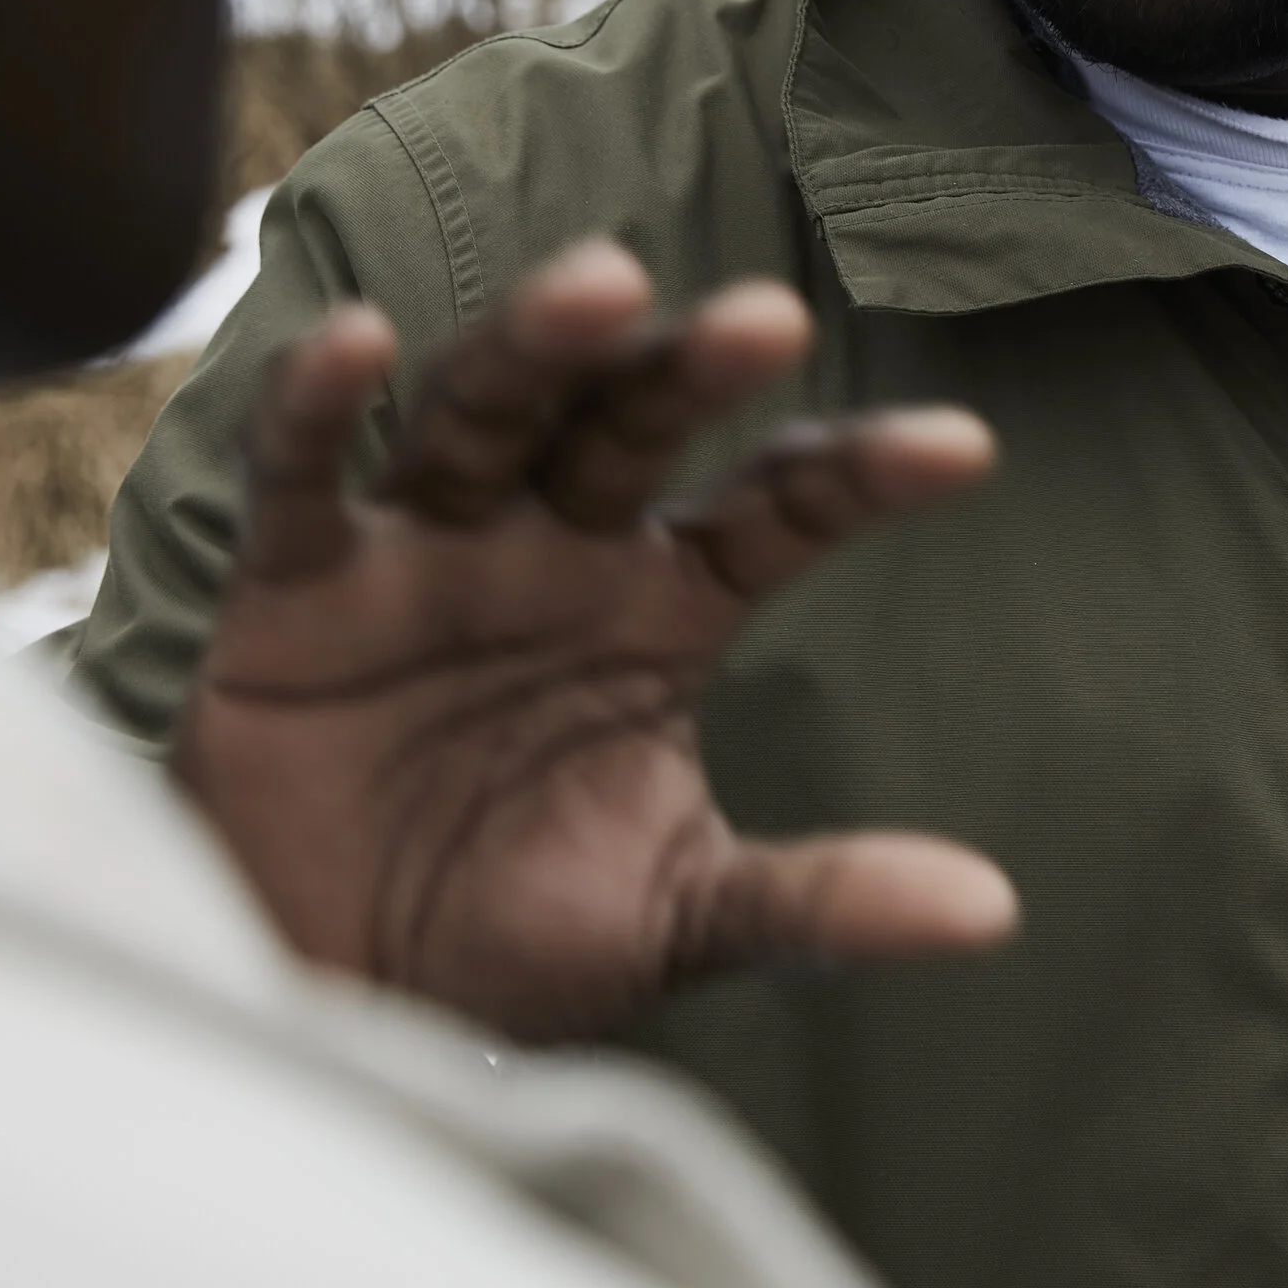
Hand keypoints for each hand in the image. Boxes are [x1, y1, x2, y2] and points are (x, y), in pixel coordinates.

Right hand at [172, 244, 1014, 1038]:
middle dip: (690, 369)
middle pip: (630, 424)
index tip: (964, 451)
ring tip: (602, 285)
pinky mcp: (293, 584)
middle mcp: (554, 546)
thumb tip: (993, 911)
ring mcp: (425, 549)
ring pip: (484, 412)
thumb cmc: (517, 937)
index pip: (778, 511)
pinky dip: (316, 405)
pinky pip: (301, 477)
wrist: (339, 1003)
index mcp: (665, 604)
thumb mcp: (682, 919)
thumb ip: (819, 899)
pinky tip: (359, 341)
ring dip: (538, 344)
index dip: (860, 477)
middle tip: (766, 319)